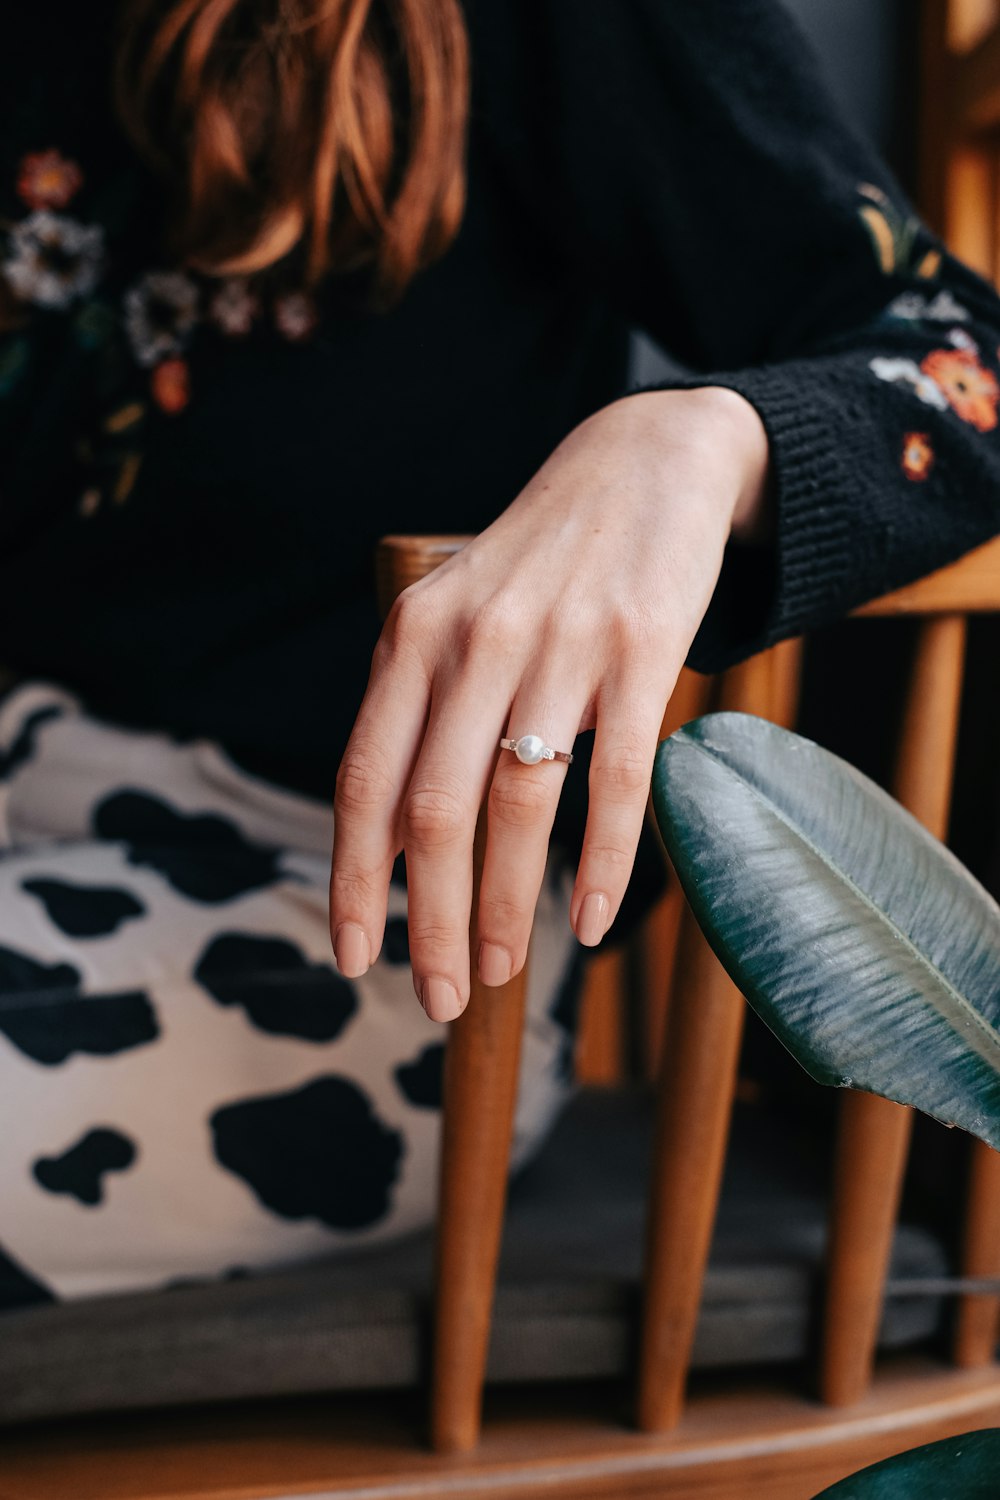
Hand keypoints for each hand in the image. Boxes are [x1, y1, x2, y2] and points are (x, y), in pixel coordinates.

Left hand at [329, 386, 770, 1019]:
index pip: (363, 778)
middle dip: (428, 921)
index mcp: (413, 634)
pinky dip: (603, 863)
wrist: (647, 459)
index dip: (353, 877)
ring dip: (505, 907)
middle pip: (433, 811)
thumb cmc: (541, 560)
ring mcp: (560, 645)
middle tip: (438, 996)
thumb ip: (420, 704)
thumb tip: (394, 840)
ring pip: (518, 805)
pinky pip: (616, 779)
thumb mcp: (455, 610)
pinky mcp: (641, 651)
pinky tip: (590, 921)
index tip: (355, 957)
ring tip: (504, 972)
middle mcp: (475, 640)